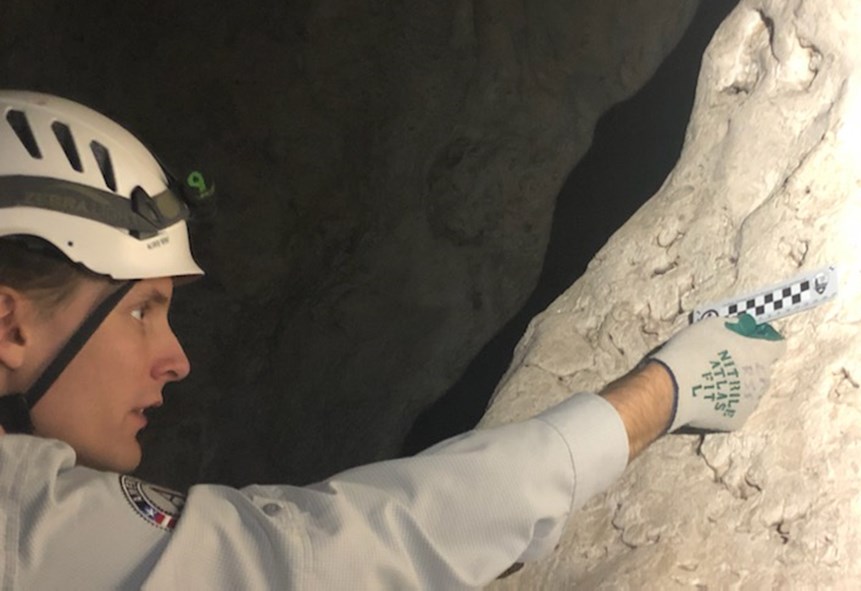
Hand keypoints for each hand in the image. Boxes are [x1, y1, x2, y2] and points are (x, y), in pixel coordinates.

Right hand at [649, 314, 785, 432]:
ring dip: (736, 385)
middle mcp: (761, 380)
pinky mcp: (735, 420)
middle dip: (747, 364)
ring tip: (709, 380)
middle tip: (722, 360)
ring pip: (749, 392)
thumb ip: (734, 325)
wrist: (673, 387)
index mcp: (759, 354)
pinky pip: (734, 409)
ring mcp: (750, 403)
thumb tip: (742, 327)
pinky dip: (723, 403)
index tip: (749, 338)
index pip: (777, 345)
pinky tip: (705, 397)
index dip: (764, 340)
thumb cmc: (691, 352)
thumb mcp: (713, 325)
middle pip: (762, 370)